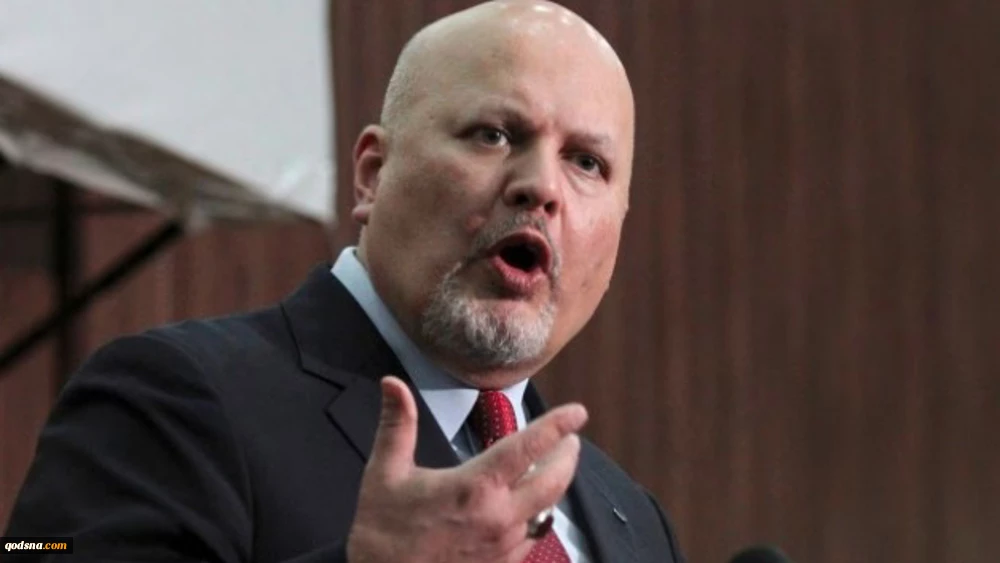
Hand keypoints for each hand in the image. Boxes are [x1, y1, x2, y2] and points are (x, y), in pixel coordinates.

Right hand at [346, 376, 586, 562]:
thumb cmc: (382, 531)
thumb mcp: (385, 472)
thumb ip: (397, 424)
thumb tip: (392, 384)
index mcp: (474, 488)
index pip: (527, 449)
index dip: (556, 427)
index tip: (577, 412)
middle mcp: (498, 518)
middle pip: (554, 482)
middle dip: (567, 456)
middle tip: (571, 438)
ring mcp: (504, 546)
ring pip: (547, 510)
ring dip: (554, 485)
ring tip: (553, 466)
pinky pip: (532, 535)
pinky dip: (537, 513)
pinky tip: (529, 504)